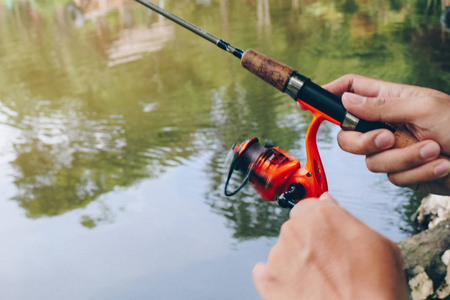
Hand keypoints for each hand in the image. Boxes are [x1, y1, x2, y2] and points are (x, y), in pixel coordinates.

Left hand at [252, 193, 408, 299]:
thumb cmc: (378, 288)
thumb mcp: (379, 243)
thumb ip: (345, 216)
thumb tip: (327, 202)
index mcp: (319, 214)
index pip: (309, 208)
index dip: (320, 226)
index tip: (329, 239)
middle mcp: (294, 229)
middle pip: (294, 229)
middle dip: (308, 243)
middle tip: (329, 266)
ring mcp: (278, 256)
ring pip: (282, 252)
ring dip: (294, 262)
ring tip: (318, 284)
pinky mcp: (267, 282)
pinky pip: (263, 272)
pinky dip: (275, 279)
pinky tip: (295, 289)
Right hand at [323, 74, 449, 194]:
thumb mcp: (421, 107)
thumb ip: (380, 106)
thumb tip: (345, 101)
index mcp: (388, 100)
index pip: (349, 90)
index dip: (327, 95)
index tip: (306, 103)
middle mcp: (384, 125)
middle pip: (346, 136)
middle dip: (363, 142)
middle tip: (385, 138)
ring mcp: (392, 151)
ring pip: (371, 163)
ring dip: (405, 159)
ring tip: (436, 151)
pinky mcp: (402, 173)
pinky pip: (393, 179)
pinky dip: (418, 174)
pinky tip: (442, 165)